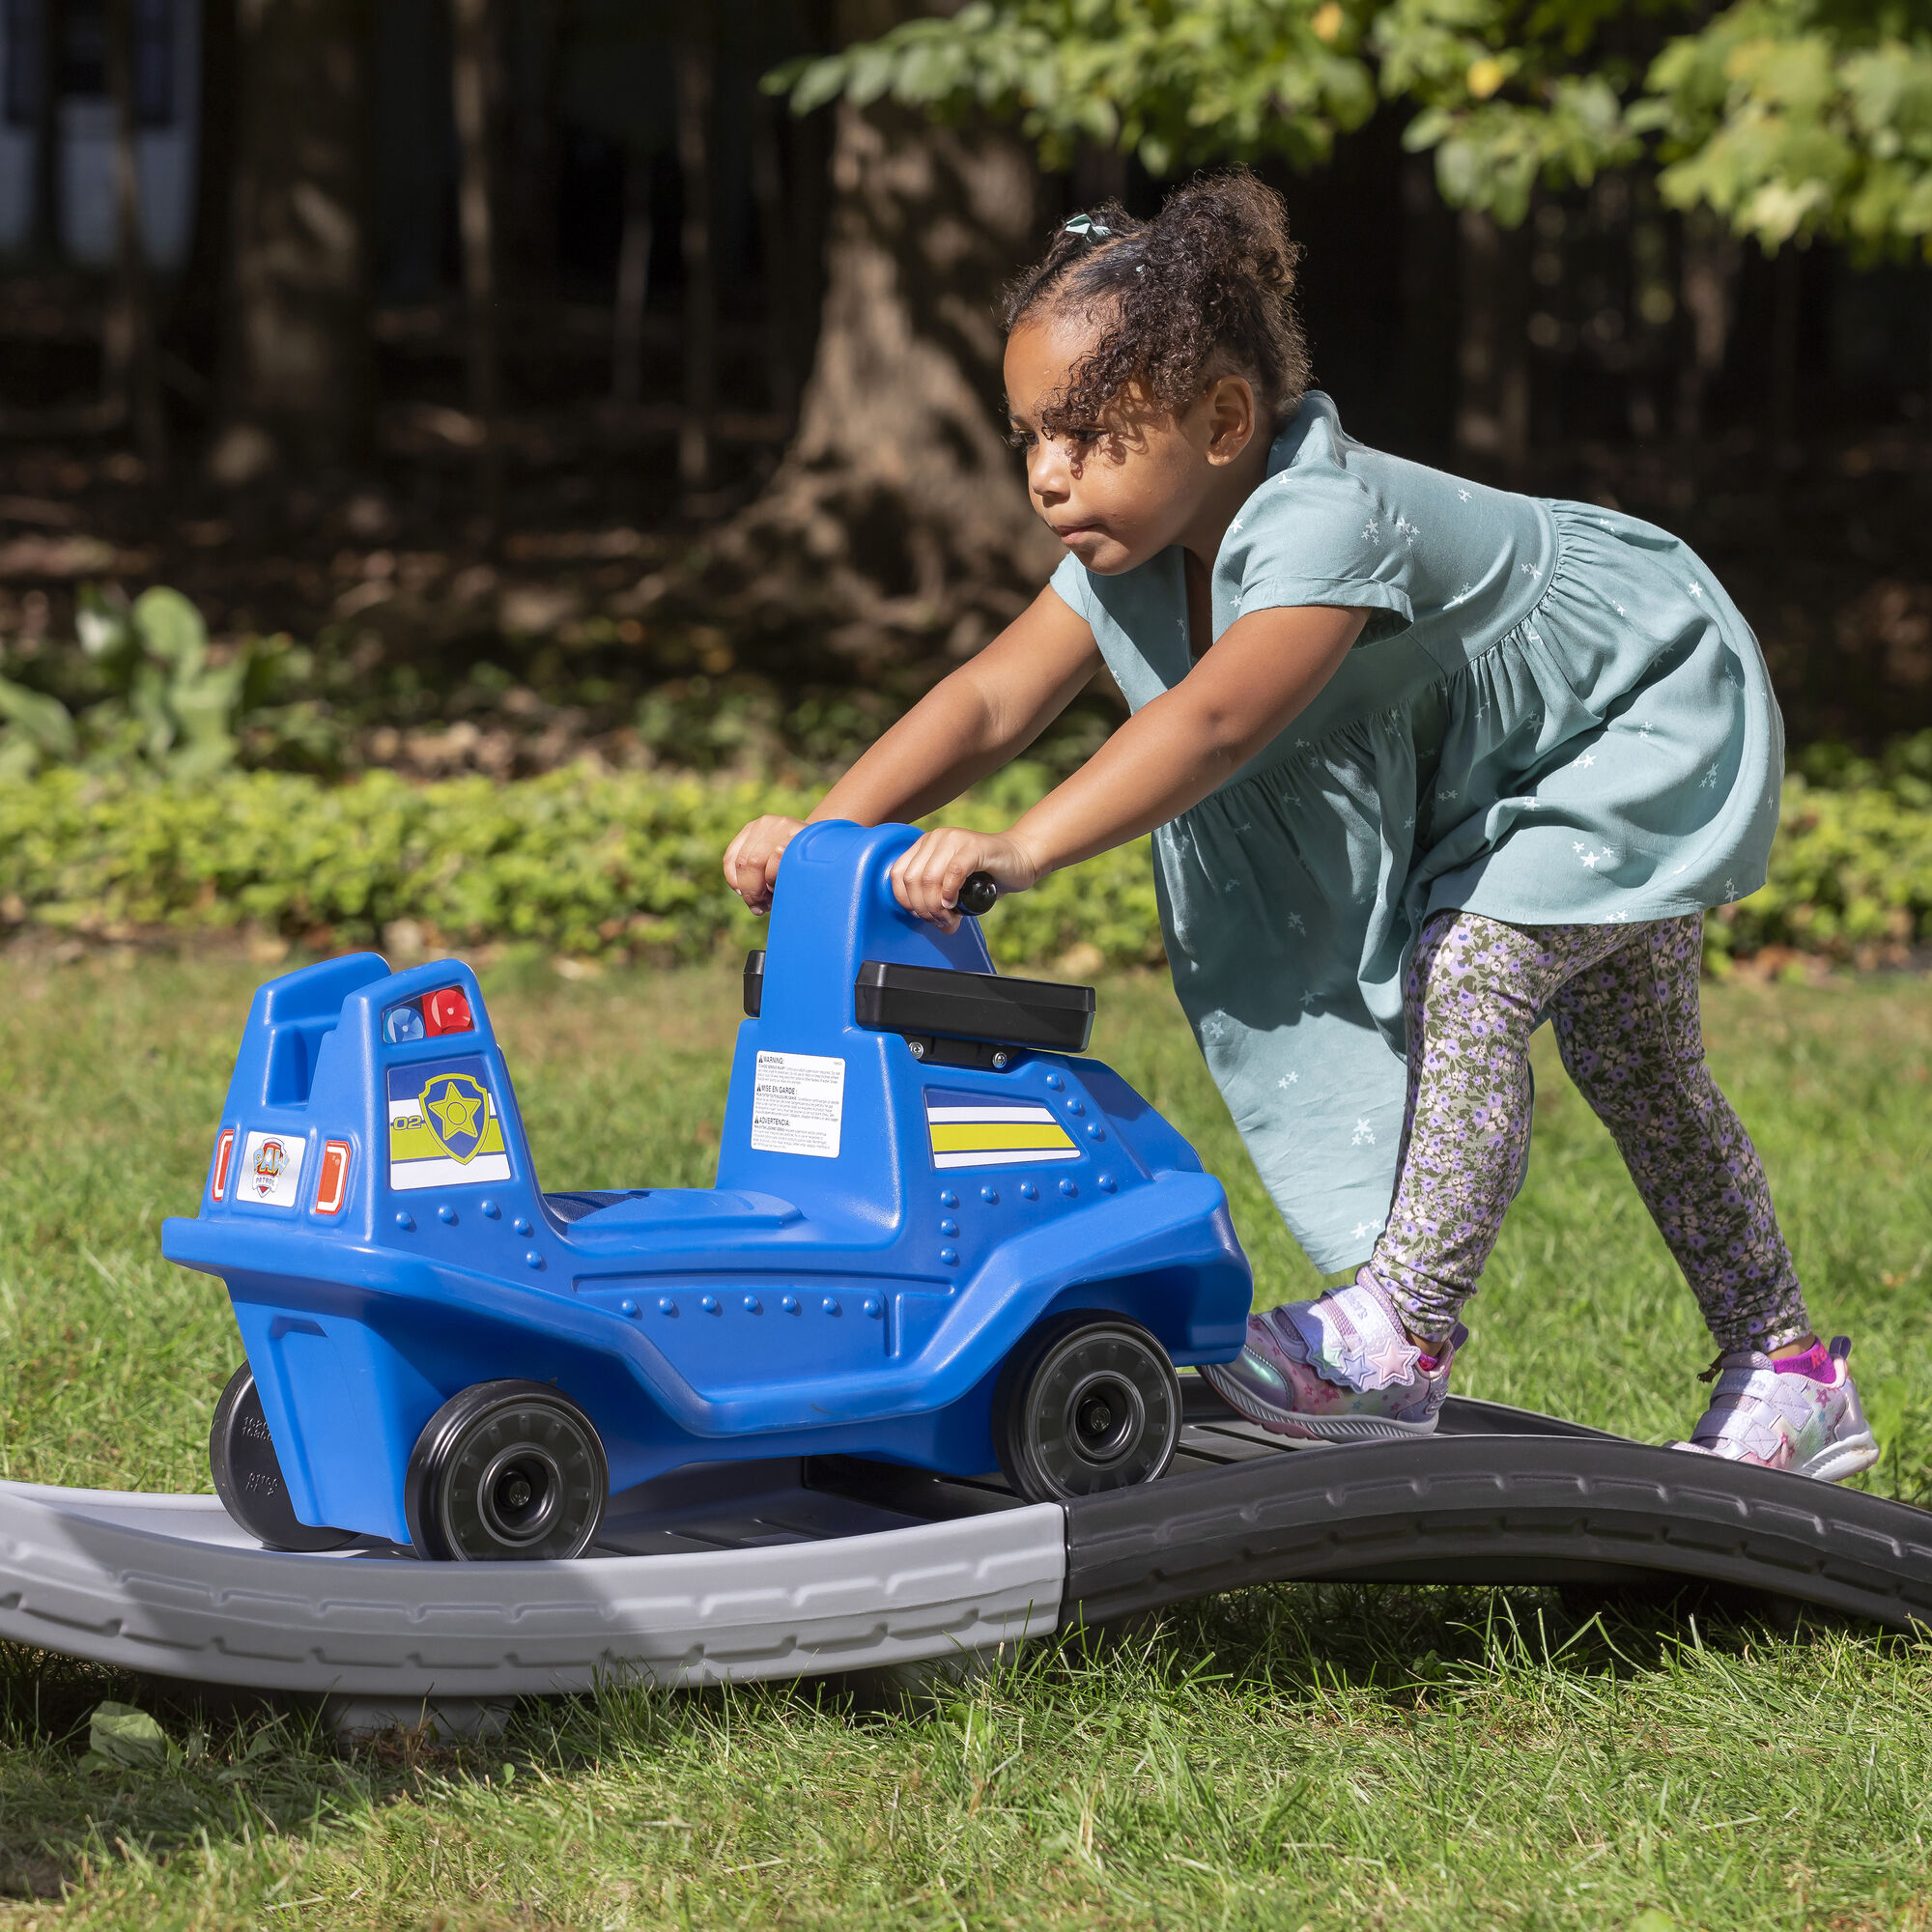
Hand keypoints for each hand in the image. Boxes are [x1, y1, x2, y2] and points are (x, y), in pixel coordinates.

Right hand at [722, 814, 805, 913]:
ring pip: (740, 862)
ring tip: (756, 902)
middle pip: (754, 862)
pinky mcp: (748, 829)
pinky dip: (733, 878)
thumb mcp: (809, 875)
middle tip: (761, 908)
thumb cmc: (810, 867)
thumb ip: (795, 882)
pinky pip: (730, 857)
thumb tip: (768, 899)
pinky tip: (742, 890)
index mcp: (801, 835)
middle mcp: (781, 825)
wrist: (810, 842)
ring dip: (744, 888)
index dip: (772, 877)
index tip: (773, 896)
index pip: (779, 854)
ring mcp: (763, 824)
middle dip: (753, 892)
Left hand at [889, 828, 1041, 930]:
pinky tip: (955, 903)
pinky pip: (952, 872)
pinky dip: (950, 893)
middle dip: (924, 908)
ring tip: (950, 918)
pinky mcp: (973, 846)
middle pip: (913, 880)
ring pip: (929, 878)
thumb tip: (936, 925)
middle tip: (941, 921)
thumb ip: (939, 901)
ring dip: (936, 906)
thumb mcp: (955, 888)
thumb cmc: (988, 875)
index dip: (905, 901)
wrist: (1021, 858)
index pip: (898, 874)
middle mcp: (936, 838)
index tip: (922, 916)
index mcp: (926, 845)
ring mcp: (954, 839)